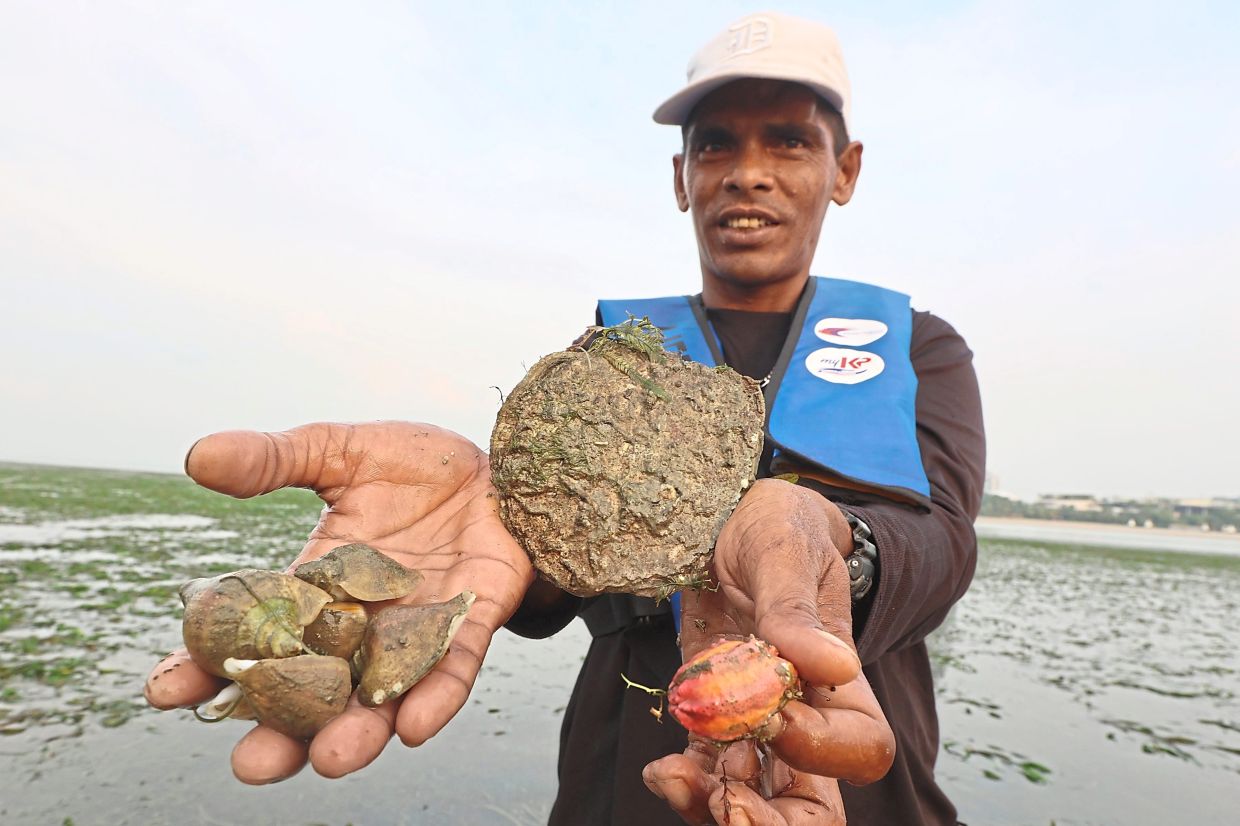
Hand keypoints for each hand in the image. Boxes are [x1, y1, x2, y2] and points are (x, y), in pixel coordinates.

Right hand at [144, 422, 533, 782]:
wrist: (501, 463)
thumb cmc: (418, 464)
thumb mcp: (339, 452)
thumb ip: (275, 460)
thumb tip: (198, 456)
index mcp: (317, 588)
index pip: (255, 635)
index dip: (210, 665)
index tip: (165, 690)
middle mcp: (361, 624)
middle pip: (313, 693)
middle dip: (282, 732)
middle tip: (250, 765)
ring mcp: (415, 631)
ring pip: (381, 698)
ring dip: (357, 734)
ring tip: (328, 761)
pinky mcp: (470, 624)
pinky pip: (452, 671)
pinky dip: (435, 699)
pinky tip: (414, 728)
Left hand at [643, 478, 894, 822]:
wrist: (727, 516)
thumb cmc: (774, 524)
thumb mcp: (784, 547)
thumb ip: (797, 607)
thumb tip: (835, 664)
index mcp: (841, 677)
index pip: (863, 746)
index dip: (822, 748)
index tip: (771, 711)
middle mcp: (805, 712)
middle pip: (813, 802)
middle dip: (771, 820)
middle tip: (724, 800)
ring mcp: (755, 721)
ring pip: (756, 799)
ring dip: (718, 807)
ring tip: (674, 778)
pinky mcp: (712, 716)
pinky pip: (707, 773)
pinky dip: (688, 785)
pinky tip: (662, 769)